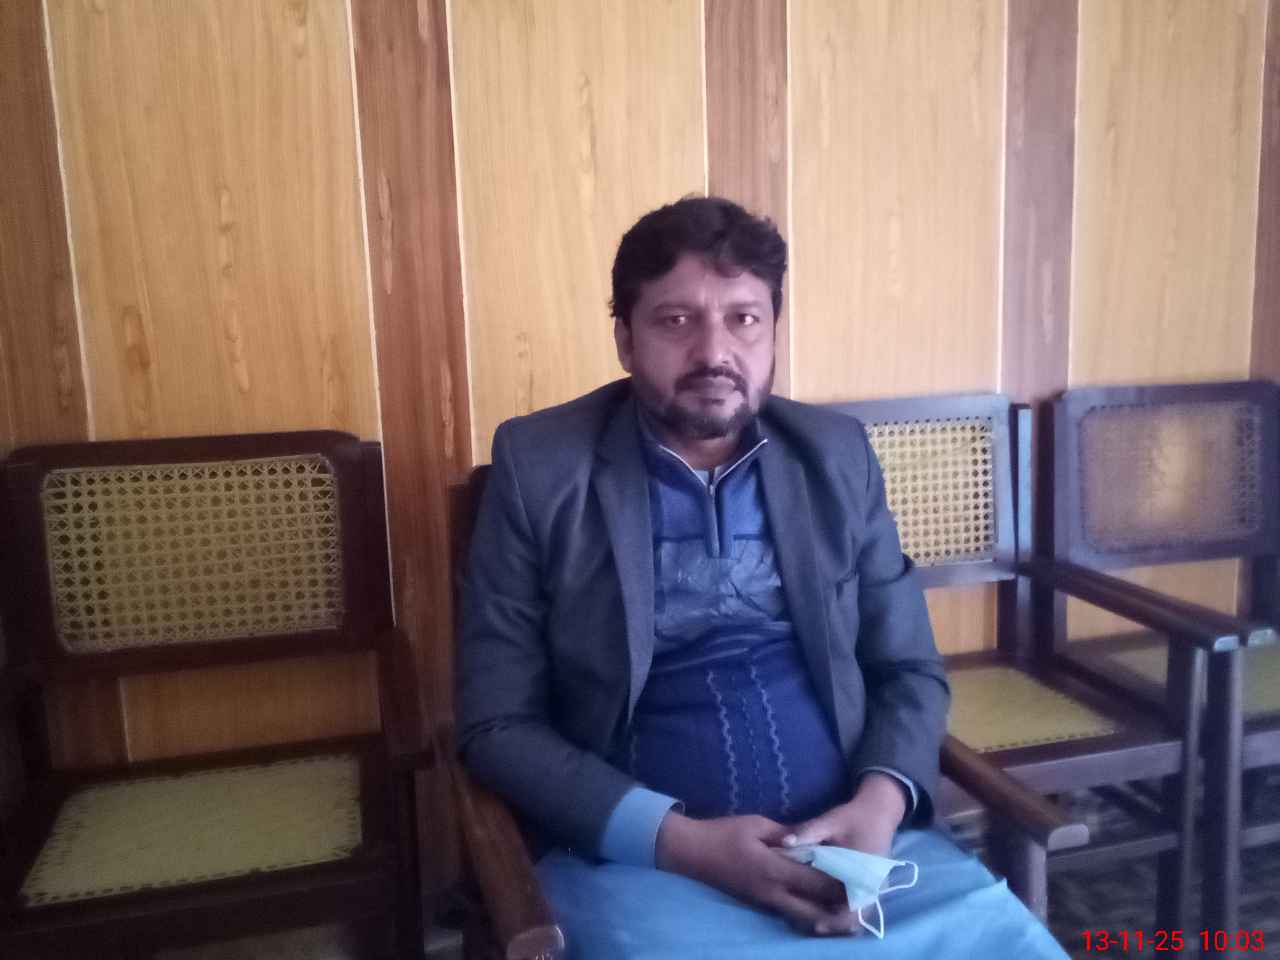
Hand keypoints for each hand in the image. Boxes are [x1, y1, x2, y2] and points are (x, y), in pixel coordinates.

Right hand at [654, 811, 857, 934]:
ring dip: (824, 918)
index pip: (815, 882)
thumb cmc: (722, 833)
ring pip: (801, 918)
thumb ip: (787, 834)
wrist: (690, 852)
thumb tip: (809, 841)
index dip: (840, 885)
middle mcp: (771, 892)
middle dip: (837, 911)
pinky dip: (806, 914)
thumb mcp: (757, 825)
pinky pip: (788, 913)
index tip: (863, 882)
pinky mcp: (758, 902)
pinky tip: (819, 911)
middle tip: (861, 908)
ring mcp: (763, 901)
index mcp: (773, 870)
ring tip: (847, 917)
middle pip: (813, 910)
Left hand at [769, 773, 905, 932]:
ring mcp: (874, 888)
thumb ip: (808, 832)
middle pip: (855, 919)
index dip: (835, 921)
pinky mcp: (870, 886)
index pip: (854, 910)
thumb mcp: (831, 820)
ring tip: (812, 918)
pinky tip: (822, 907)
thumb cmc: (854, 817)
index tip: (815, 924)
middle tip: (807, 924)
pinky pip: (857, 906)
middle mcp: (872, 885)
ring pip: (856, 915)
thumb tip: (784, 842)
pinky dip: (842, 910)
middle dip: (833, 923)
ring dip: (837, 918)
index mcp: (865, 872)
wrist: (879, 812)